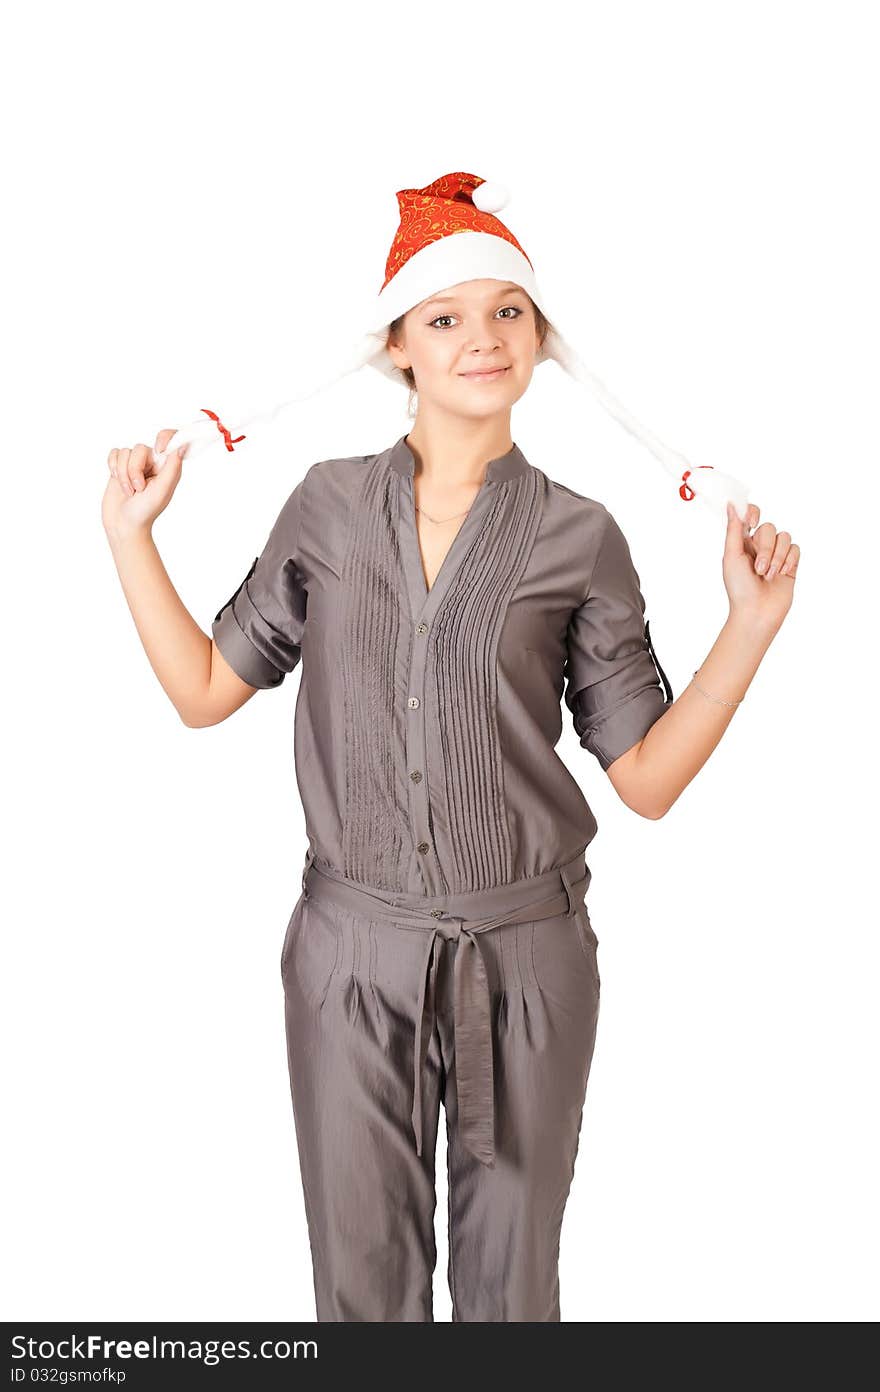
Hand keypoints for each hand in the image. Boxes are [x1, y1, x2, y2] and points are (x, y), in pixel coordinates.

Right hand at [102, 428, 186, 538]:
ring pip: (125, 452)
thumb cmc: (145, 511)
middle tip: (139, 489)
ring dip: (123, 474)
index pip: (171, 439)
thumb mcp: (162, 490)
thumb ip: (172, 468)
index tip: (159, 449)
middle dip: (134, 470)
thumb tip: (181, 447)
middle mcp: (153, 463)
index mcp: (168, 467)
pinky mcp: (120, 466)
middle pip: (141, 448)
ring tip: (130, 491)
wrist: (123, 524)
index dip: (165, 438)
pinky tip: (118, 482)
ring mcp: (136, 464)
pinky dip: (113, 468)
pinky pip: (115, 453)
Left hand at [723, 500, 798, 631]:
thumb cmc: (739, 588)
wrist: (756, 612)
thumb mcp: (731, 556)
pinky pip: (795, 549)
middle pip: (769, 528)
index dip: (753, 512)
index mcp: (742, 542)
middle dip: (766, 549)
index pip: (750, 515)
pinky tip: (782, 574)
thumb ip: (733, 530)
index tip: (753, 522)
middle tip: (759, 569)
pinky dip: (789, 561)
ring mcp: (776, 555)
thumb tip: (731, 505)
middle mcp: (760, 546)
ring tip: (768, 576)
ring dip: (777, 557)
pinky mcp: (790, 564)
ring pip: (784, 538)